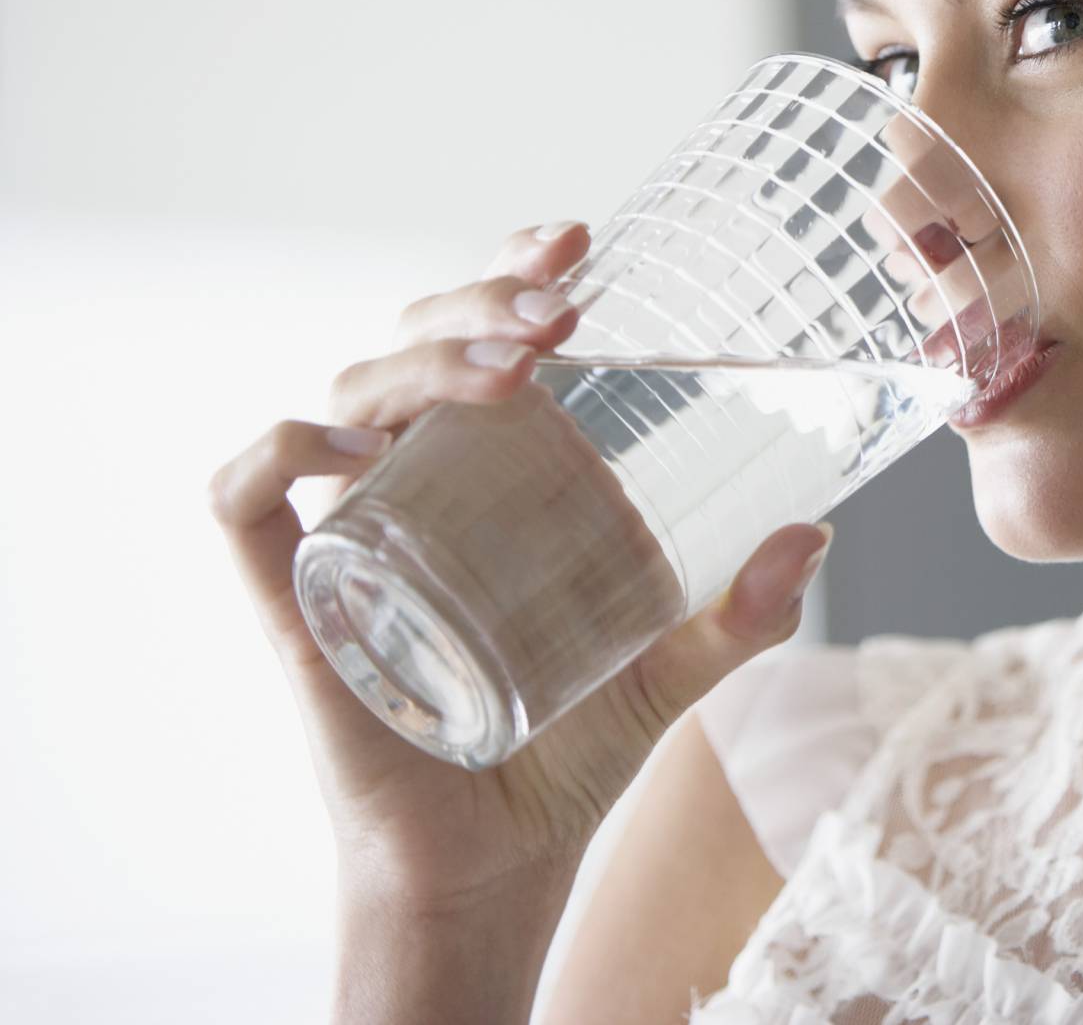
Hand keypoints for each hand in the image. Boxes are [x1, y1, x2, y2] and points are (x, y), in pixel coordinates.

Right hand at [208, 220, 834, 908]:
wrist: (496, 863)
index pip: (481, 331)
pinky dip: (285, 449)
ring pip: (347, 392)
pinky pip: (246, 497)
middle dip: (480, 299)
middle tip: (562, 309)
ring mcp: (353, 530)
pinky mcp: (296, 598)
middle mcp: (417, 478)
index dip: (509, 264)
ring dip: (423, 356)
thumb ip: (743, 612)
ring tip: (515, 366)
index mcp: (494, 468)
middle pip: (414, 341)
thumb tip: (816, 536)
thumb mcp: (673, 667)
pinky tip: (363, 446)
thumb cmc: (572, 750)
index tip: (577, 238)